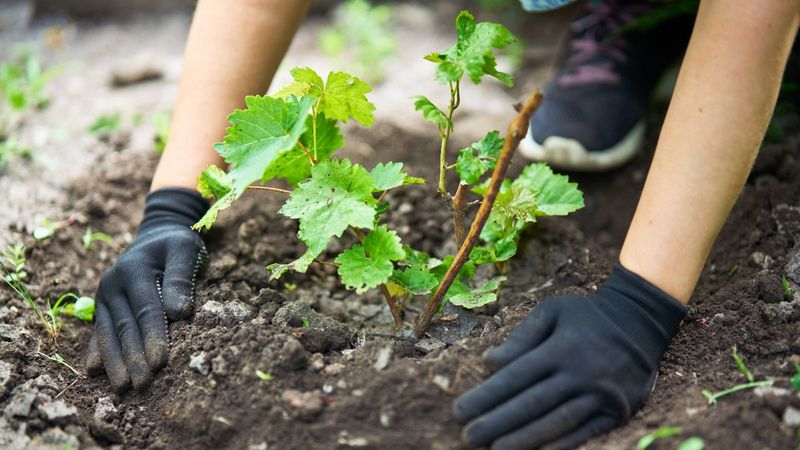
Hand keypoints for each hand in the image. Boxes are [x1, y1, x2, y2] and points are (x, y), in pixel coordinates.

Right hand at [87, 188, 207, 391]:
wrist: (157, 232)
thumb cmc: (177, 243)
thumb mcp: (185, 249)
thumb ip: (182, 277)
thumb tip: (180, 313)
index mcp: (134, 270)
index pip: (146, 310)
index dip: (153, 337)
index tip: (160, 363)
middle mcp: (113, 283)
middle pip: (124, 326)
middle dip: (133, 358)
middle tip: (142, 386)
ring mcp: (104, 295)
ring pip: (108, 333)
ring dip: (114, 362)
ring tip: (121, 389)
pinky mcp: (103, 304)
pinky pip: (98, 330)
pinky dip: (97, 350)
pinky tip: (94, 371)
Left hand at [453, 264, 686, 449]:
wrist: (642, 321)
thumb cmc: (587, 315)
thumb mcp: (553, 312)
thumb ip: (522, 337)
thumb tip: (490, 361)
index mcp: (560, 348)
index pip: (515, 377)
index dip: (485, 396)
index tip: (459, 410)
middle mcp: (580, 372)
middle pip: (531, 404)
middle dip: (496, 423)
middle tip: (468, 437)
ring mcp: (601, 394)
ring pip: (556, 423)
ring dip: (523, 440)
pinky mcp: (618, 411)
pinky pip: (585, 433)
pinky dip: (560, 446)